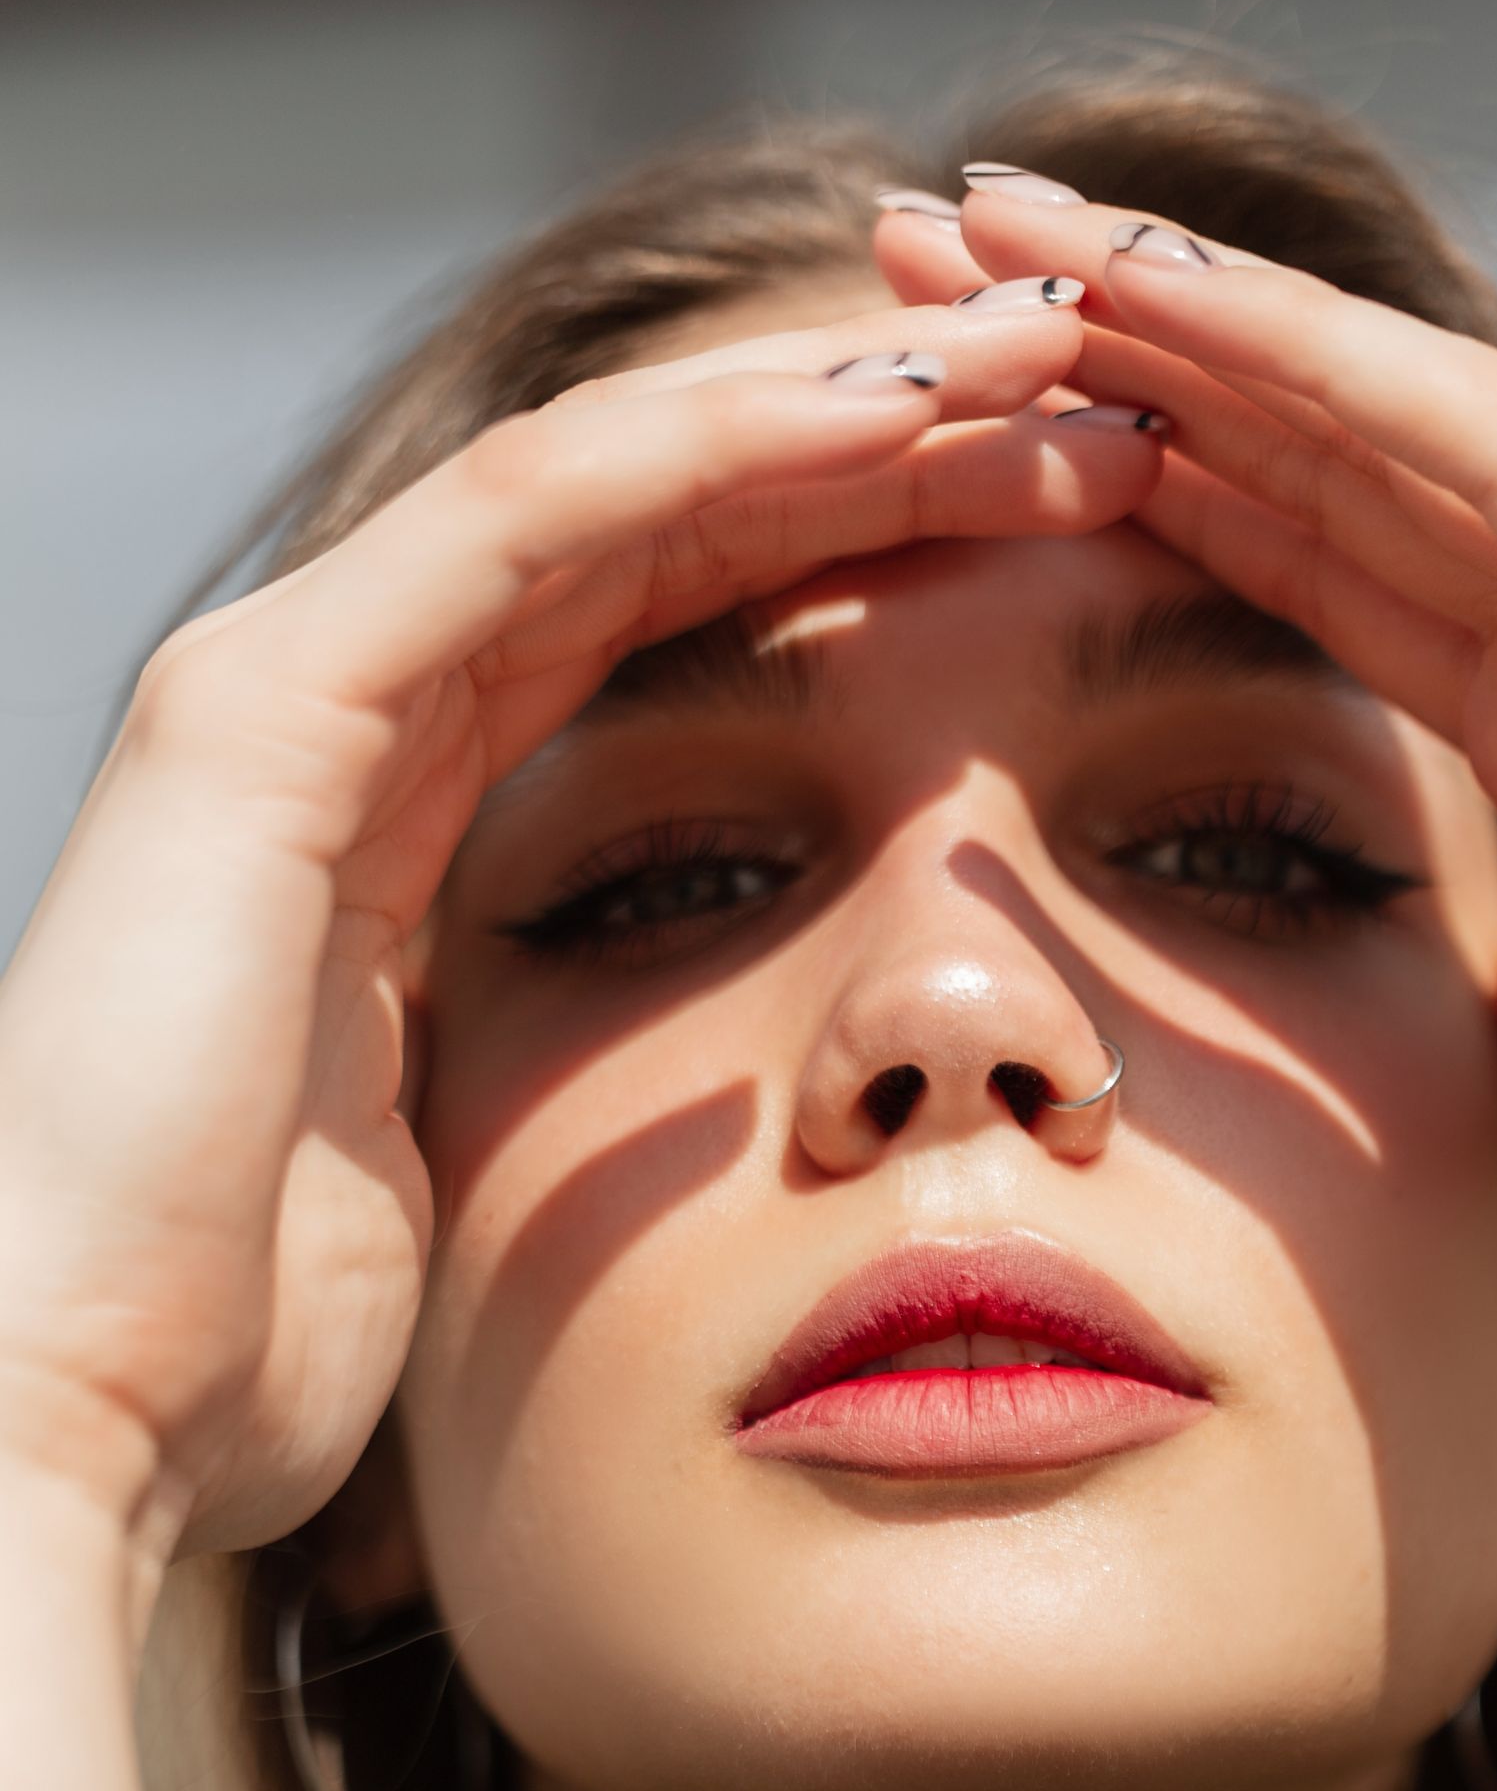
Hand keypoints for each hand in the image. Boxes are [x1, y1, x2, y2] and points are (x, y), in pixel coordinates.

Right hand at [0, 291, 1160, 1573]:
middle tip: (1100, 413)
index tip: (1067, 542)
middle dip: (886, 451)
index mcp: (415, 822)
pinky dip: (711, 454)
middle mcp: (357, 718)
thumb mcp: (496, 1183)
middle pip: (665, 528)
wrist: (74, 1421)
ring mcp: (299, 692)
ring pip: (613, 482)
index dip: (869, 553)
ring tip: (1049, 370)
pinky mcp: (270, 712)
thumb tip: (755, 1121)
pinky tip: (889, 415)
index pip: (674, 625)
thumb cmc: (270, 1351)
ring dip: (837, 410)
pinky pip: (527, 528)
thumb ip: (598, 1095)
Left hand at [878, 183, 1496, 1526]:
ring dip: (1196, 317)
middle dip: (1143, 361)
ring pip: (1402, 425)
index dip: (1162, 485)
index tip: (975, 435)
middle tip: (935, 266)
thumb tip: (1486, 955)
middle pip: (1350, 469)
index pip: (1345, 576)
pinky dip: (1318, 374)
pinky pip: (1490, 471)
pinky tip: (1151, 302)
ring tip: (1000, 233)